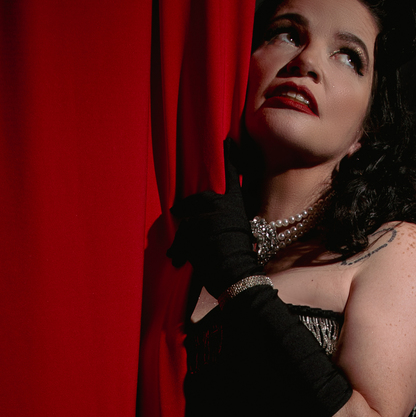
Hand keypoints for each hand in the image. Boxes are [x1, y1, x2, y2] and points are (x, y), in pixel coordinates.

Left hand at [167, 138, 258, 296]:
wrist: (237, 276)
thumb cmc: (240, 259)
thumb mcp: (240, 232)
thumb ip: (226, 220)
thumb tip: (211, 221)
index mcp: (235, 204)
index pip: (232, 176)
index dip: (229, 157)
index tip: (226, 140)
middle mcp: (222, 207)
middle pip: (197, 199)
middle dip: (185, 207)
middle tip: (175, 210)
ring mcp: (208, 218)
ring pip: (187, 223)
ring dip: (181, 239)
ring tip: (176, 251)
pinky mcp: (195, 232)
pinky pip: (181, 239)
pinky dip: (177, 251)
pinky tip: (175, 260)